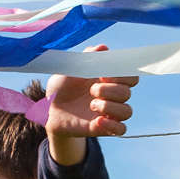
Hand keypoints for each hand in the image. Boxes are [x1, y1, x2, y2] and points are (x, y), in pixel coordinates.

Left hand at [43, 45, 135, 164]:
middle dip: (110, 90)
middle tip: (91, 90)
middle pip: (127, 93)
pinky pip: (121, 130)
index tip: (102, 74)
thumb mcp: (71, 68)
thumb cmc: (62, 86)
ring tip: (92, 105)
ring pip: (127, 112)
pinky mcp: (102, 128)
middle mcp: (111, 96)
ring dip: (110, 107)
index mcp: (108, 80)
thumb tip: (103, 48)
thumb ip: (87, 58)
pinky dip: (112, 125)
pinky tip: (97, 121)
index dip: (122, 75)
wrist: (48, 109)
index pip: (130, 77)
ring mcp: (108, 113)